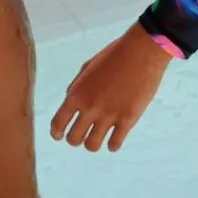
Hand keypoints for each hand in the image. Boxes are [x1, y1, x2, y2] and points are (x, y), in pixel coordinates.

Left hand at [50, 22, 171, 152]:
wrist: (141, 51)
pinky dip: (112, 144)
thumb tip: (69, 100)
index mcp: (76, 94)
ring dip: (93, 143)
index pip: (57, 123)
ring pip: (92, 146)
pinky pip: (114, 144)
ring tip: (99, 136)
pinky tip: (115, 137)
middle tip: (83, 134)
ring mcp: (109, 115)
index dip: (57, 133)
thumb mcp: (88, 67)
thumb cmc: (115, 55)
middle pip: (73, 139)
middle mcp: (89, 107)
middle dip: (75, 139)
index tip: (60, 135)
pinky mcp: (128, 119)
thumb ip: (76, 86)